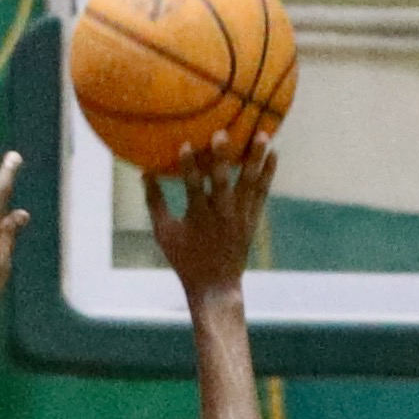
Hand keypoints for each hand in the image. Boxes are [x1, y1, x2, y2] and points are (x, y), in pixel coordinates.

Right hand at [146, 143, 271, 292]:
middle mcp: (221, 216)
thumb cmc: (185, 258)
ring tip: (262, 133)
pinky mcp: (252, 220)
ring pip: (249, 184)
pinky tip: (273, 153)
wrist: (216, 286)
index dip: (189, 167)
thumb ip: (155, 202)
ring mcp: (240, 218)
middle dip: (222, 158)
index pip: (192, 188)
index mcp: (198, 218)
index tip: (186, 144)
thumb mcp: (164, 233)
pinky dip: (268, 174)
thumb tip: (144, 172)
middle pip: (222, 183)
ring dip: (255, 159)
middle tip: (223, 132)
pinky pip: (262, 193)